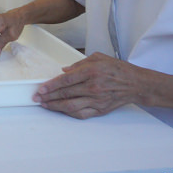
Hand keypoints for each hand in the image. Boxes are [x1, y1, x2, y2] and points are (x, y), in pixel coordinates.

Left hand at [33, 52, 147, 118]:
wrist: (136, 84)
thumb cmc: (118, 69)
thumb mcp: (98, 58)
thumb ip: (79, 64)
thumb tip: (64, 71)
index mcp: (91, 72)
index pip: (66, 80)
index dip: (51, 85)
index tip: (41, 89)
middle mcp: (93, 87)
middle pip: (65, 94)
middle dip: (48, 96)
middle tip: (37, 97)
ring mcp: (97, 100)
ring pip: (71, 106)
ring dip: (55, 106)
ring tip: (44, 105)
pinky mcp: (100, 110)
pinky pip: (81, 114)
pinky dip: (69, 113)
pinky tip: (61, 110)